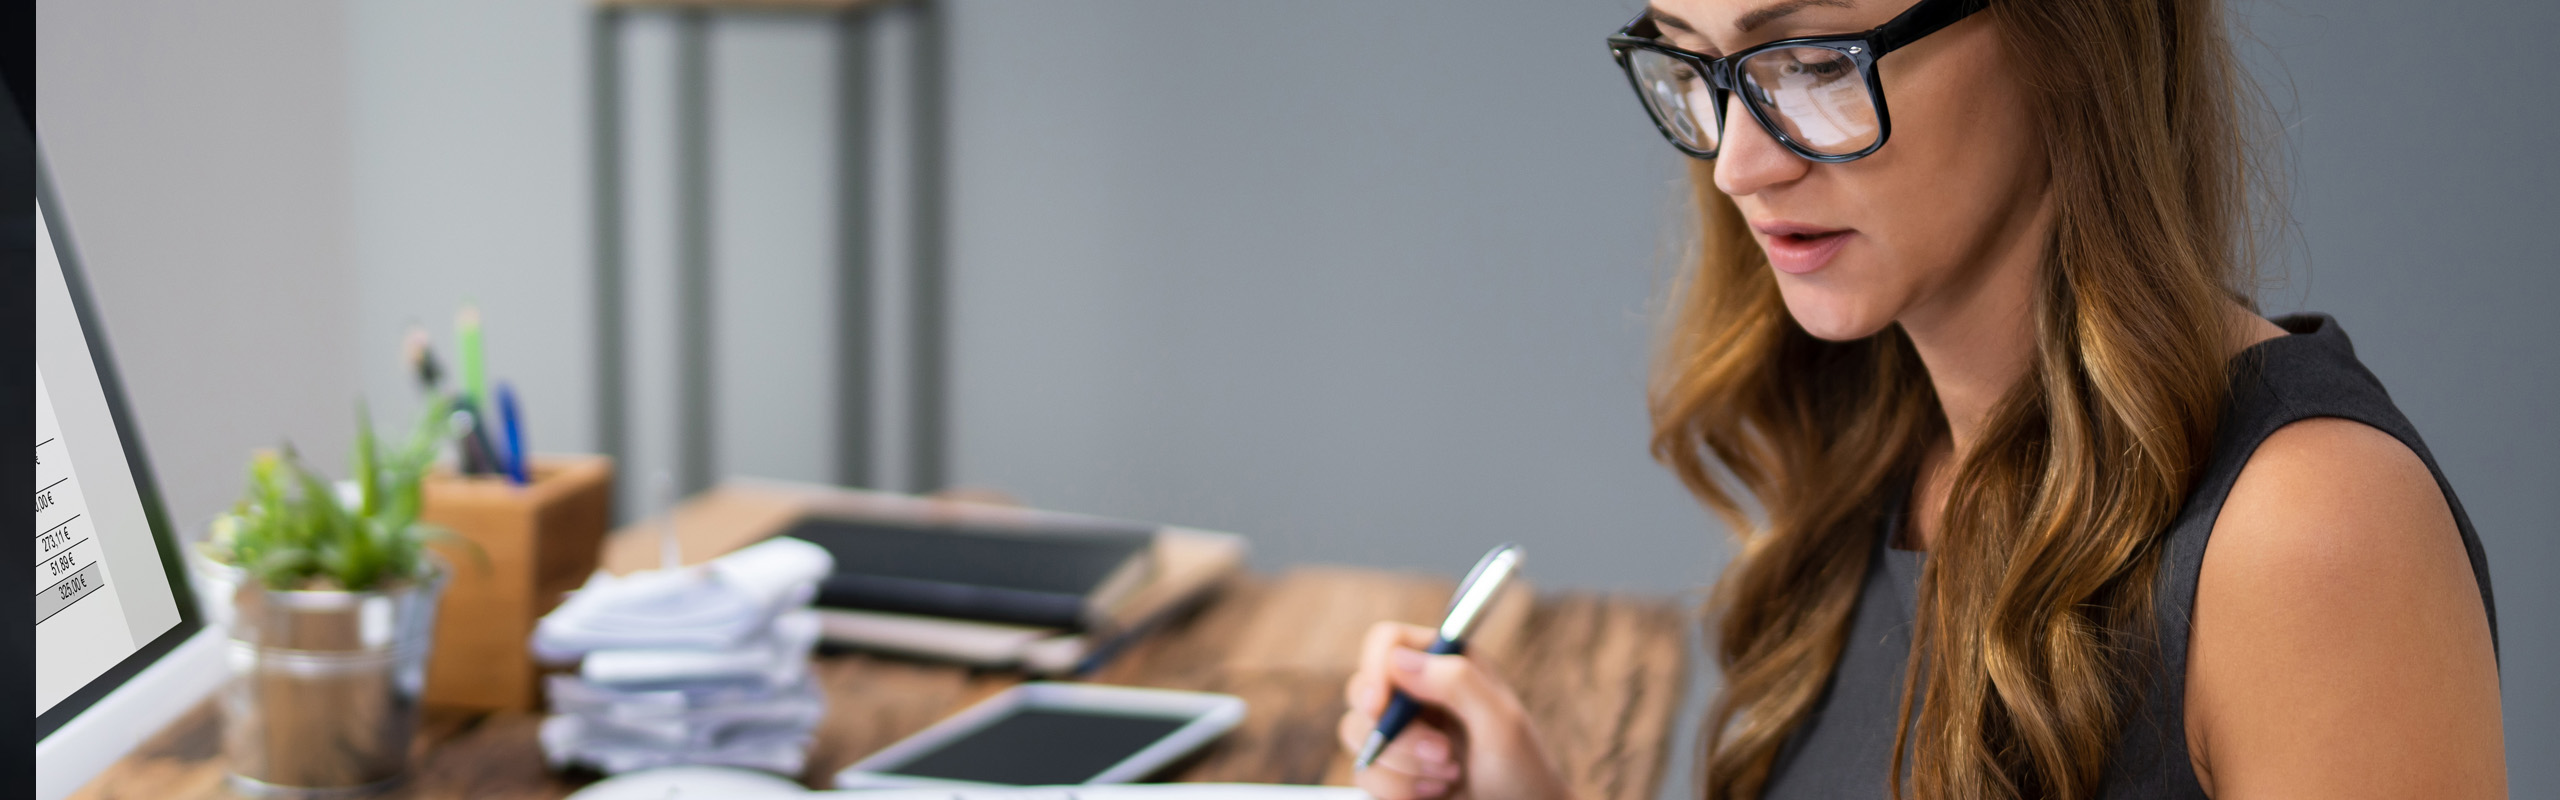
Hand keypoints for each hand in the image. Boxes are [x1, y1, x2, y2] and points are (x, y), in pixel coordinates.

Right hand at [1338, 622, 1572, 799]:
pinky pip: (1364, 774)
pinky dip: (1395, 789)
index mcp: (1444, 664)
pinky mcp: (1388, 769)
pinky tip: (1434, 792)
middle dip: (1398, 734)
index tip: (1379, 705)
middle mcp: (1415, 692)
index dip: (1375, 667)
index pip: (1387, 642)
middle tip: (1444, 754)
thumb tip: (1398, 659)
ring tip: (1449, 776)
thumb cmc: (1522, 771)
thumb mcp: (1502, 723)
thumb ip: (1457, 682)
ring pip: (1356, 735)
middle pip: (1362, 691)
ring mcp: (1398, 732)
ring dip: (1402, 766)